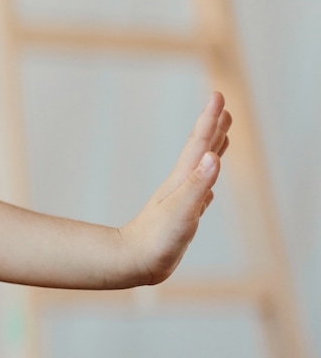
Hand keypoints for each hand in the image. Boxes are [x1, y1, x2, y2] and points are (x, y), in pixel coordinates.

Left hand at [117, 91, 230, 285]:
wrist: (134, 262)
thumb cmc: (156, 239)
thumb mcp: (181, 210)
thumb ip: (198, 184)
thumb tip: (212, 156)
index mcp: (183, 180)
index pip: (199, 144)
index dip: (210, 120)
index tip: (218, 95)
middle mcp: (182, 185)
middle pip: (200, 150)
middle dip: (213, 127)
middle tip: (223, 106)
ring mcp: (182, 199)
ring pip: (201, 167)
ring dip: (212, 148)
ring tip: (222, 134)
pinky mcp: (182, 215)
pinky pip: (200, 190)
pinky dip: (208, 179)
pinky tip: (209, 180)